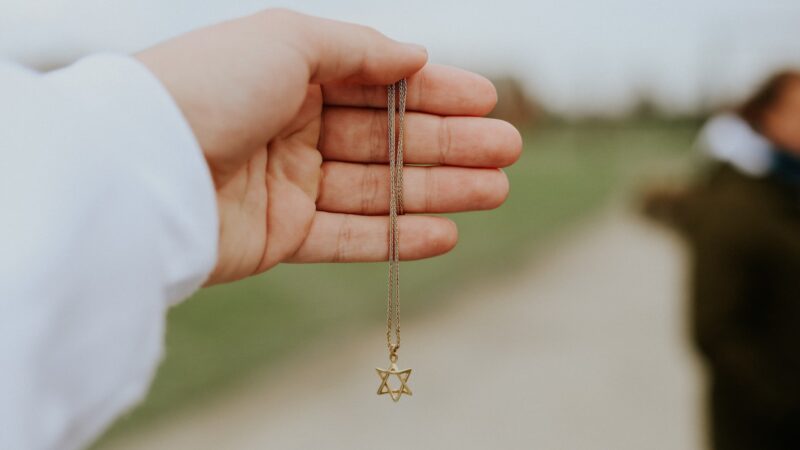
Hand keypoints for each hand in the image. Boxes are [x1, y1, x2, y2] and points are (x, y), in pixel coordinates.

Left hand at [137, 9, 520, 283]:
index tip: (489, 103)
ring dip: (438, 192)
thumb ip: (359, 49)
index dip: (437, 94)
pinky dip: (397, 238)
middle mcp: (291, 127)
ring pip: (378, 190)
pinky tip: (446, 235)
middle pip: (388, 139)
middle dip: (450, 145)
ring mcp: (287, 184)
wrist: (139, 166)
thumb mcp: (288, 39)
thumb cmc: (209, 86)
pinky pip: (349, 238)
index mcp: (291, 74)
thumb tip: (416, 57)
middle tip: (507, 154)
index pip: (380, 85)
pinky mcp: (279, 236)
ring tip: (495, 192)